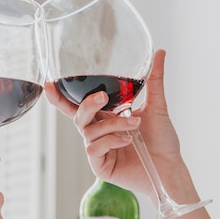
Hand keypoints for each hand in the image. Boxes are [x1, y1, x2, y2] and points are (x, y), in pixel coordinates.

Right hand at [45, 49, 192, 201]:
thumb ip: (153, 80)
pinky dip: (110, 141)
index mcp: (106, 117)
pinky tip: (126, 140)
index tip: (49, 83)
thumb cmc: (162, 140)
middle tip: (102, 97)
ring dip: (111, 124)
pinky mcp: (100, 166)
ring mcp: (98, 150)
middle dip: (87, 104)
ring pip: (88, 131)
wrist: (170, 167)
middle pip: (78, 115)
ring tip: (134, 124)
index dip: (60, 97)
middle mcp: (99, 132)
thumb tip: (160, 51)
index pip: (77, 106)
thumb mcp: (157, 105)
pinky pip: (93, 149)